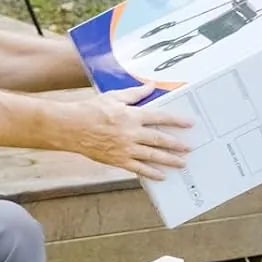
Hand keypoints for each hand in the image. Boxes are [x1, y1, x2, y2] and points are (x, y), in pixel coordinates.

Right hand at [74, 86, 192, 179]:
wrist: (71, 127)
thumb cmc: (91, 110)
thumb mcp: (114, 97)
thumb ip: (135, 93)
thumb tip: (151, 86)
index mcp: (132, 115)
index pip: (160, 117)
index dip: (176, 120)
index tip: (189, 123)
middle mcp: (132, 133)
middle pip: (160, 139)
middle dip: (176, 144)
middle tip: (189, 148)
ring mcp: (125, 148)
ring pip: (152, 156)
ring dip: (169, 160)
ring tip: (182, 163)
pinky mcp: (118, 160)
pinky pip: (138, 168)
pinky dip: (151, 173)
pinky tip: (161, 176)